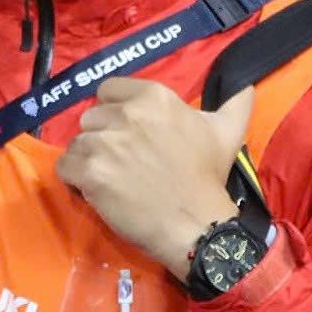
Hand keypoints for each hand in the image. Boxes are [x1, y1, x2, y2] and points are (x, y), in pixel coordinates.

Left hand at [57, 79, 253, 278]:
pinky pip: (65, 166)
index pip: (109, 90)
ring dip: (88, 159)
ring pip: (77, 142)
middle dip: (102, 136)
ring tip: (109, 178)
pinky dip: (74, 178)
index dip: (114, 111)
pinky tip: (92, 189)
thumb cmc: (209, 178)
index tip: (127, 133)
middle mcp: (127, 114)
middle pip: (91, 117)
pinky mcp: (89, 172)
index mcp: (154, 97)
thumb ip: (235, 104)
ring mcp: (105, 143)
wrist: (197, 225)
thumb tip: (247, 86)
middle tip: (122, 160)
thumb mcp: (227, 132)